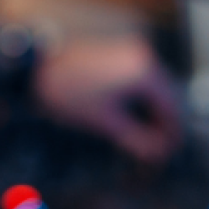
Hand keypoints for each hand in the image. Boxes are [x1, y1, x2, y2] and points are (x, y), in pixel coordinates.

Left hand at [31, 37, 184, 162]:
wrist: (37, 68)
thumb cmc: (69, 94)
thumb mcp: (106, 122)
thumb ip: (136, 139)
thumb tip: (157, 155)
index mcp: (144, 73)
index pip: (172, 109)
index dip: (172, 135)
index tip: (166, 155)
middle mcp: (144, 57)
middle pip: (168, 98)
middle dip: (164, 125)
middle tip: (157, 151)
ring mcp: (133, 53)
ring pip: (157, 90)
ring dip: (154, 113)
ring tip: (145, 139)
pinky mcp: (122, 54)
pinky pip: (144, 80)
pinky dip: (143, 100)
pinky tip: (134, 118)